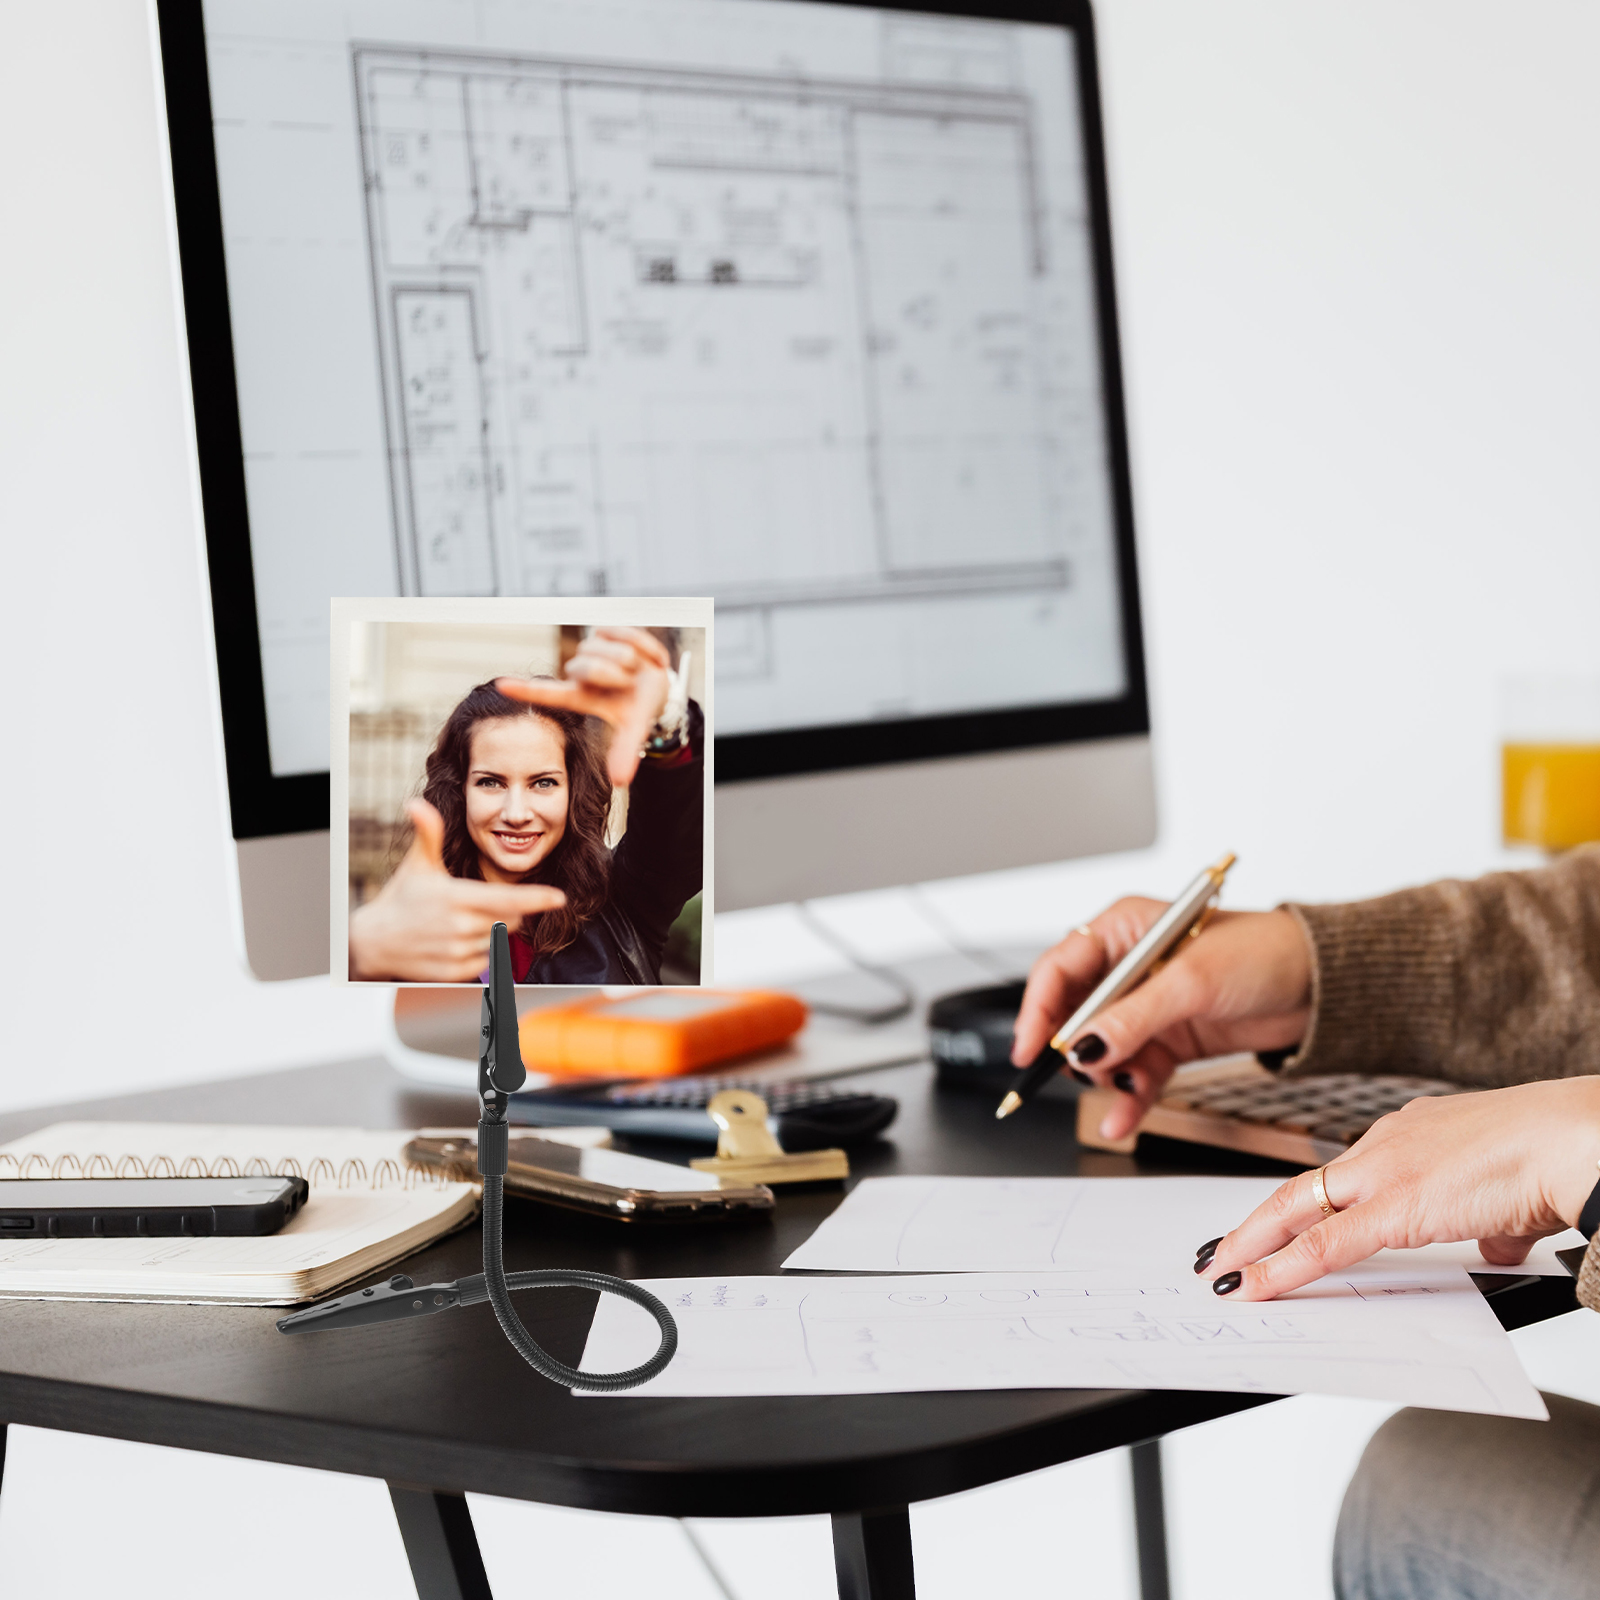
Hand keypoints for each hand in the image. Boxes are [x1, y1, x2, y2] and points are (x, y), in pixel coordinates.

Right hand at [348, 799, 565, 981]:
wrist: (375, 941)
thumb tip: (417, 802)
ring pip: (498, 939)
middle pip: (511, 918)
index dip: (537, 898)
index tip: (559, 897)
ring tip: (458, 923)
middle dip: (505, 909)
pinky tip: (455, 941)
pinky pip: (486, 960)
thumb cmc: (402, 898)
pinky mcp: (455, 973)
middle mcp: (460, 927)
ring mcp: (458, 952)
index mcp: (457, 898)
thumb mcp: (417, 865)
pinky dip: (479, 950)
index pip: (509, 899)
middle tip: (475, 903)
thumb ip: (428, 834)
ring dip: (490, 930)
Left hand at [496, 627, 672, 786]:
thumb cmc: (638, 706)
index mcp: (579, 695)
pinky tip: (646, 657)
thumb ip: (624, 752)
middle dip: (614, 675)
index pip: (547, 693)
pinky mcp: (606, 630)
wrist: (661, 684)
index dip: (525, 690)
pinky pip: (624, 633)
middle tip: (630, 683)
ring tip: (637, 671)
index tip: (500, 686)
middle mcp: (580, 672)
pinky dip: (643, 647)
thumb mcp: (633, 729)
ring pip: (608, 651)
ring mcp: (591, 649)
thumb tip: (620, 782)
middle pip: (587, 668)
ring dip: (631, 662)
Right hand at [1011, 899, 1312, 1140]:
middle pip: (1073, 1014)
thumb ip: (1132, 1017)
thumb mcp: (1191, 983)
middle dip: (1076, 1049)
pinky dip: (1127, 1097)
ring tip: (1123, 1089)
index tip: (1030, 1048)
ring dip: (1105, 1077)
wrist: (1320, 985)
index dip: (1038, 1009)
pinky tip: (1122, 1119)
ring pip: (1102, 1050)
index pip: (1059, 969)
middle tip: (1084, 1072)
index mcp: (1121, 930)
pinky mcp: (1167, 1041)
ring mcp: (1146, 1007)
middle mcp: (1127, 968)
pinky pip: (1132, 1073)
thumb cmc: (1263, 953)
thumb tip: (1083, 1046)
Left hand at [1196, 1076, 1599, 1298]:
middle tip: (1222, 1247)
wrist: (1573, 1139)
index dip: (1307, 1201)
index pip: (1344, 1173)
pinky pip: (1322, 1245)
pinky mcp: (1394, 1207)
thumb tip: (1495, 1242)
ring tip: (1223, 1270)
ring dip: (1254, 1244)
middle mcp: (1386, 1143)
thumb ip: (1490, 1219)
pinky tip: (1252, 1285)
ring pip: (1297, 1209)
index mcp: (1412, 1134)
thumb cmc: (1556, 1156)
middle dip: (1259, 1221)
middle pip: (1304, 1187)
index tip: (1280, 1222)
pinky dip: (1281, 1267)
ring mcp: (1384, 1172)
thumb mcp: (1510, 1193)